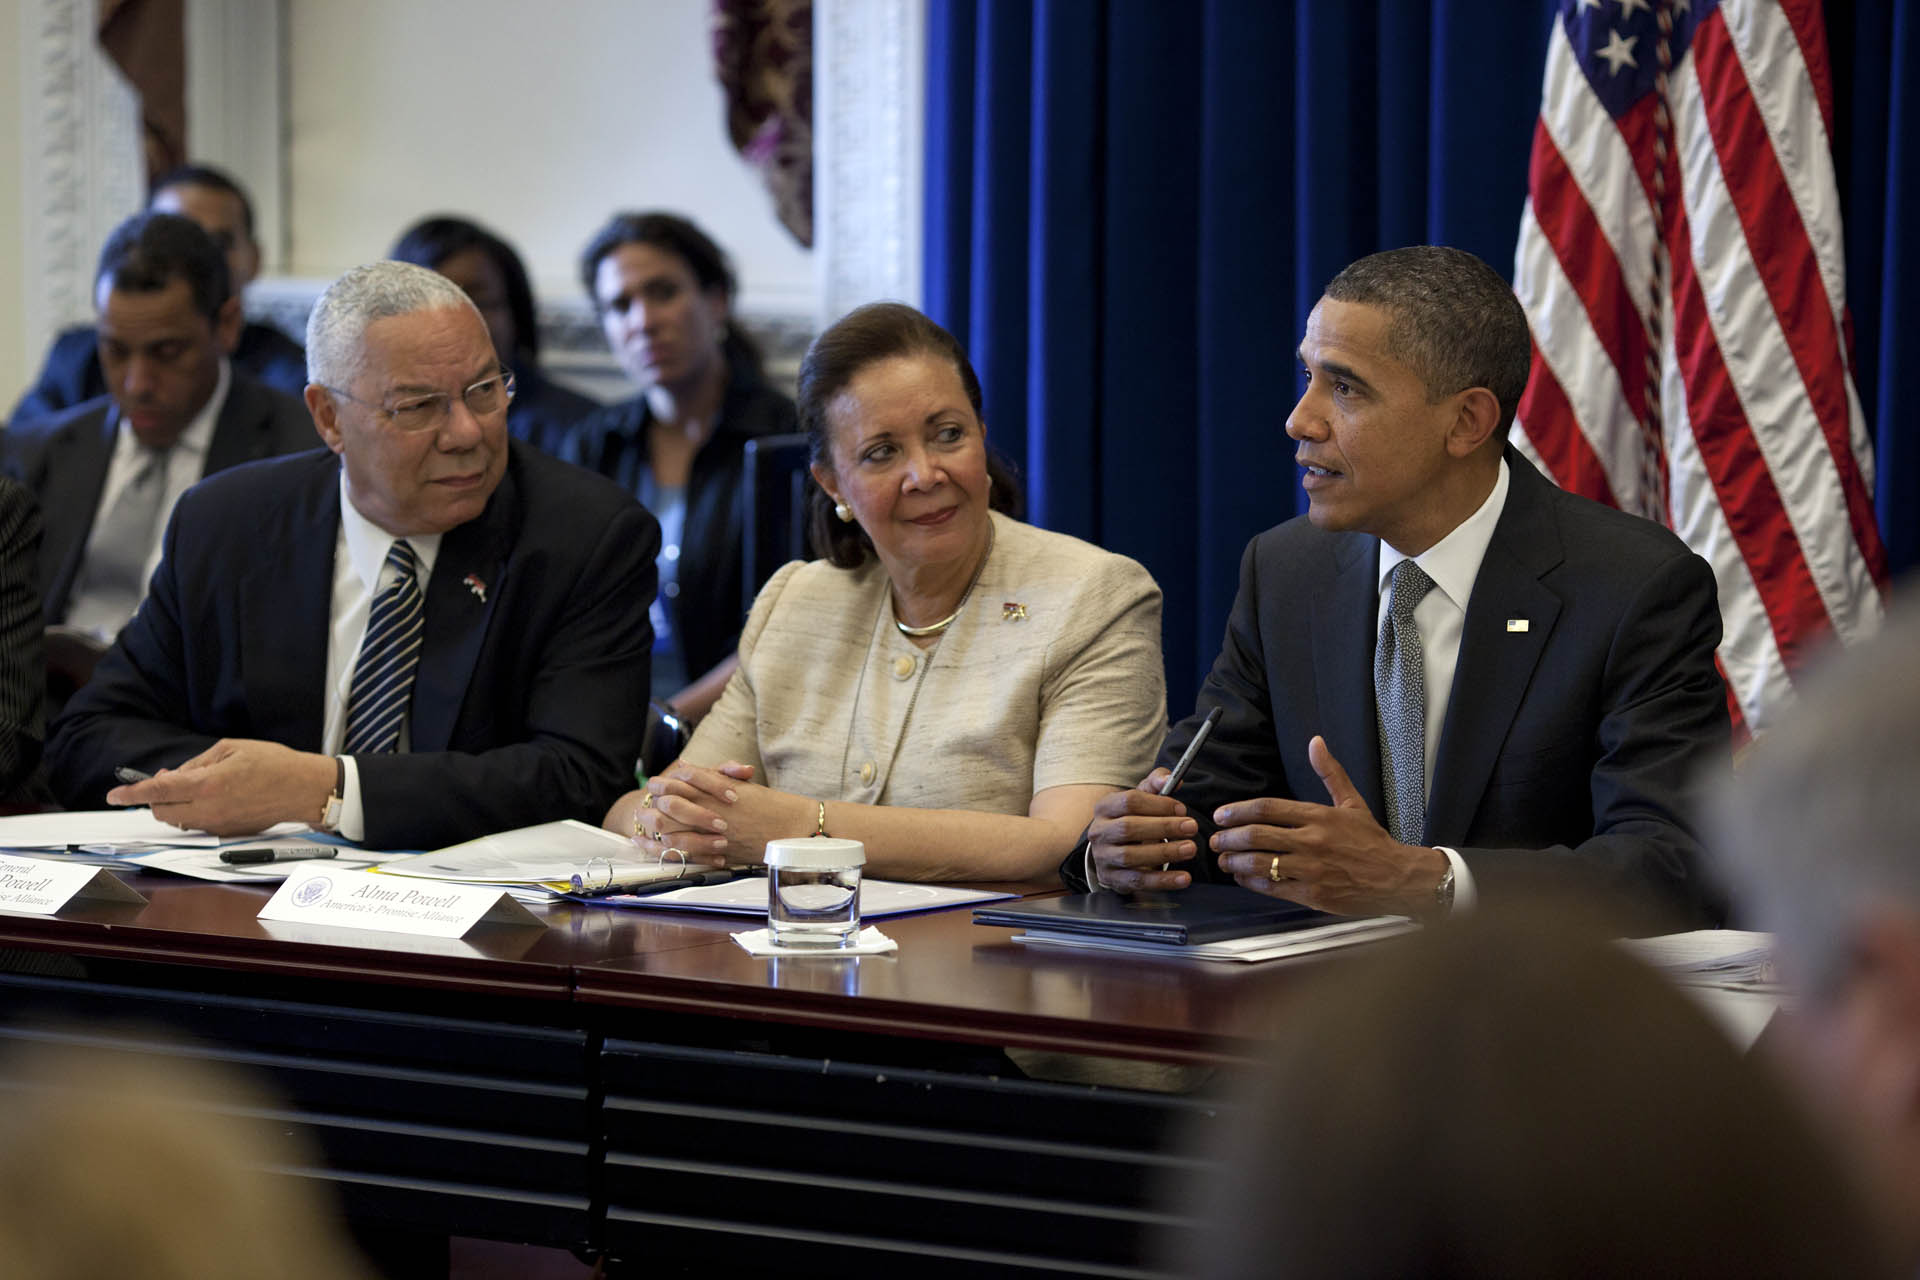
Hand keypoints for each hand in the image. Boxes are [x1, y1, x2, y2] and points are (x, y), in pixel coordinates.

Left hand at [104, 739, 334, 836]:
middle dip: (155, 798)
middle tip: (168, 779)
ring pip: (178, 820)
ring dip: (174, 806)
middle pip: (161, 811)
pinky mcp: (228, 832)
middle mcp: (209, 809)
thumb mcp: (231, 749)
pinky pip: (198, 825)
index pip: (158, 791)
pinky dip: (193, 812)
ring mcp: (218, 824)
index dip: (131, 793)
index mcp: (208, 784)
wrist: (303, 789)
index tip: (114, 795)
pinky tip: (211, 798)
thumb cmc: (273, 764)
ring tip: (195, 786)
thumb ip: (196, 764)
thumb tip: (172, 776)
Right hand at [608, 760, 753, 867]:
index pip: (690, 775)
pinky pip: (668, 852)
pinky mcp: (654, 842)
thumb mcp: (713, 780)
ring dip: (695, 839)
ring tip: (723, 843)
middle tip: (724, 824)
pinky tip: (718, 859)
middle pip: (673, 804)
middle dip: (699, 815)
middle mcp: (660, 798)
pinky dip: (693, 857)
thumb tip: (747, 770)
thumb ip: (730, 773)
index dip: (712, 785)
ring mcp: (652, 820)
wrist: (671, 813)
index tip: (734, 797)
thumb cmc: (700, 794)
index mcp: (674, 778)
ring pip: (664, 828)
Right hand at [1084, 768, 1200, 891]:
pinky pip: (1138, 881)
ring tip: (1190, 849)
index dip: (1158, 804)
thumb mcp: (1140, 799)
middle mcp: (1099, 832)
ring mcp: (1103, 857)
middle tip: (1192, 827)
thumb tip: (1171, 779)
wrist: (1110, 850)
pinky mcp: (1112, 879)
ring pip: (1131, 856)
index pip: (1129, 801)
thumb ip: (1156, 785)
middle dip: (1164, 827)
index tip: (1182, 809)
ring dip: (1164, 853)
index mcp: (1105, 807)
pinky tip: (1183, 878)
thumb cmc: (1131, 819)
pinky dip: (1162, 881)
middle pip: (1129, 828)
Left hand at [1210, 735, 1446, 915]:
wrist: (1397, 878)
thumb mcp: (1352, 803)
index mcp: (1319, 816)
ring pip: (1261, 863)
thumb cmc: (1372, 841)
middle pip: (1257, 835)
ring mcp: (1311, 869)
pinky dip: (1252, 882)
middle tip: (1216, 839)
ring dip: (1235, 861)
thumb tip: (1315, 742)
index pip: (1268, 808)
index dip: (1238, 811)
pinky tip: (1242, 877)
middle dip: (1230, 837)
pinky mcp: (1312, 894)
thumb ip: (1330, 773)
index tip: (1222, 815)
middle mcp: (1312, 841)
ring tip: (1223, 859)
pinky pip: (1273, 887)